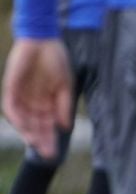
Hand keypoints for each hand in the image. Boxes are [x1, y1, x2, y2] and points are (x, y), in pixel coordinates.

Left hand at [2, 38, 72, 159]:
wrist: (43, 39)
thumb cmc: (57, 59)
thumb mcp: (66, 85)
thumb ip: (65, 105)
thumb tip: (65, 127)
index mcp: (47, 101)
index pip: (47, 124)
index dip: (50, 138)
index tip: (54, 153)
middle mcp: (33, 101)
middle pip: (35, 125)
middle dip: (41, 140)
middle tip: (46, 154)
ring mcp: (21, 95)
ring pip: (23, 119)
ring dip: (28, 132)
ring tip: (35, 143)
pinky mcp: (11, 88)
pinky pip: (11, 107)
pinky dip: (17, 117)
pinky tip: (24, 126)